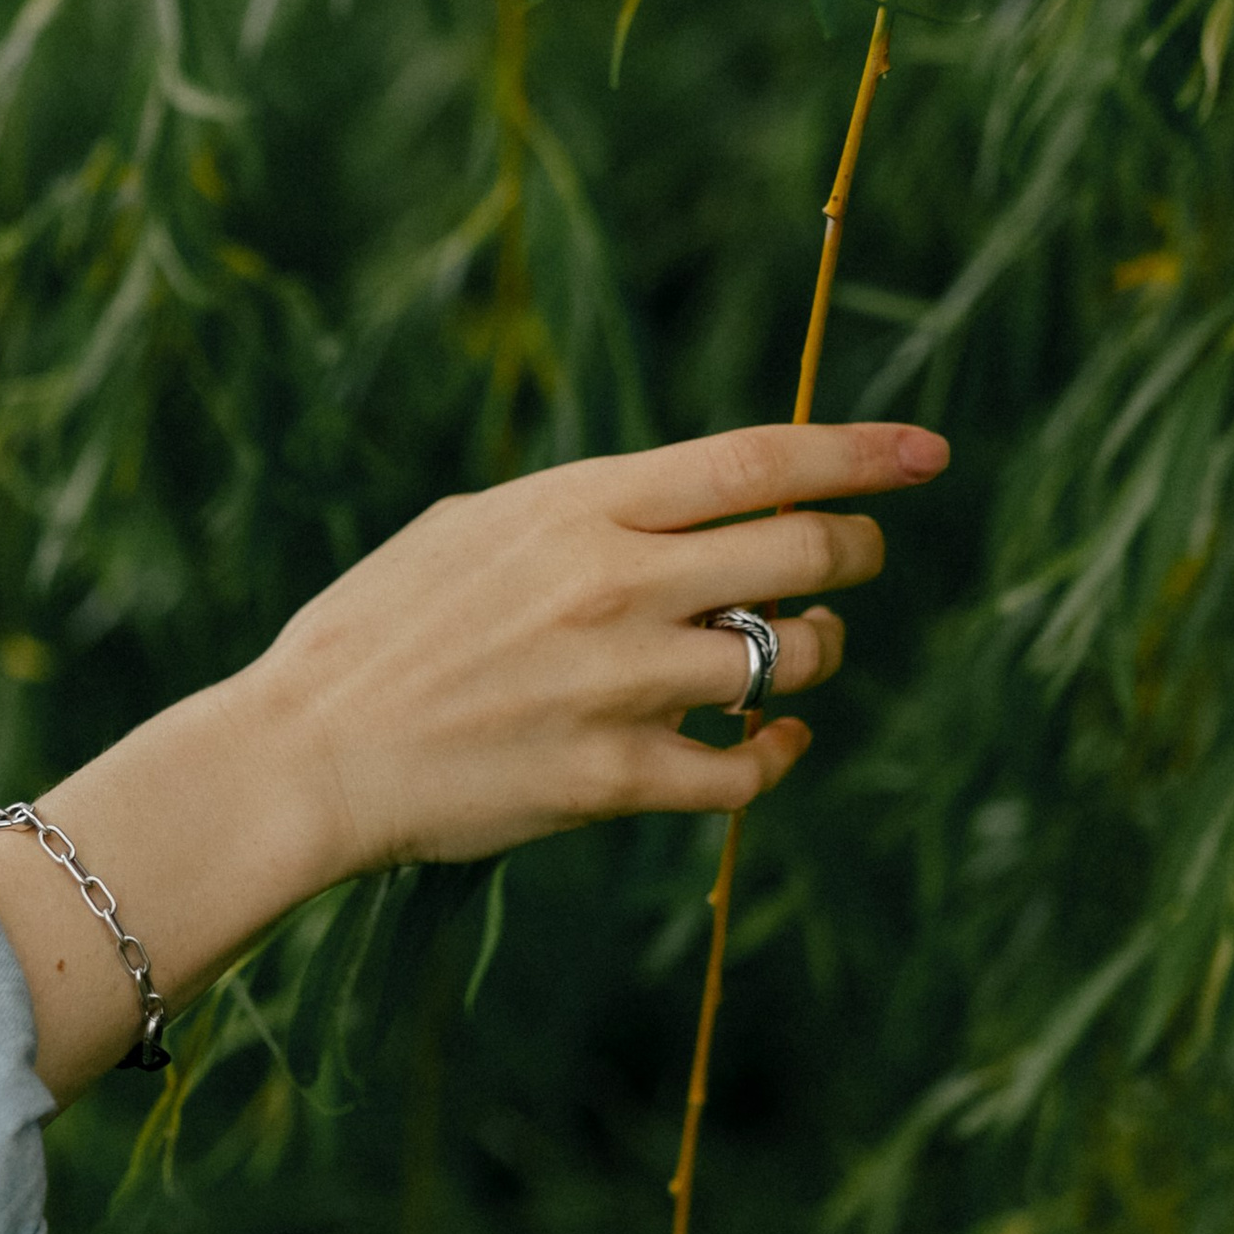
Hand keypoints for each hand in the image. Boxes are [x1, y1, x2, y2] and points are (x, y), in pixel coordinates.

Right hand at [0, 418, 947, 1102]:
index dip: (859, 453)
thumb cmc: (380, 632)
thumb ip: (587, 511)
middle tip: (860, 557)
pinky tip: (773, 743)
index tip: (927, 454)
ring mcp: (621, 684)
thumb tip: (690, 503)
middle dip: (855, 552)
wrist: (306, 752)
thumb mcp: (475, 528)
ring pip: (791, 658)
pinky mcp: (614, 779)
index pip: (758, 462)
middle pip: (804, 553)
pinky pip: (748, 767)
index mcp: (578, 506)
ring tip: (791, 659)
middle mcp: (615, 584)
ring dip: (814, 655)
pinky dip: (778, 754)